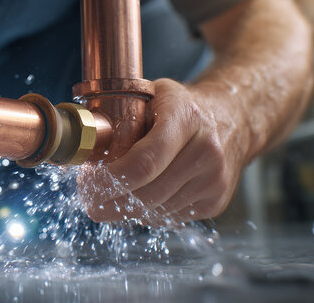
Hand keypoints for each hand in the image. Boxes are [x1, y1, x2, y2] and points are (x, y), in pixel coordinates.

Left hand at [81, 78, 248, 224]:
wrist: (235, 117)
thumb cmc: (182, 105)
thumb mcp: (152, 95)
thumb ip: (118, 116)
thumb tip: (78, 148)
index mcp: (186, 118)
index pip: (144, 162)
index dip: (109, 180)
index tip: (87, 184)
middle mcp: (206, 150)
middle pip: (146, 194)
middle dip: (109, 202)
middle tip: (88, 199)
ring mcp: (215, 179)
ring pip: (155, 211)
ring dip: (126, 209)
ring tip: (110, 196)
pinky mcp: (216, 201)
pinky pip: (169, 218)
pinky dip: (148, 212)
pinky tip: (140, 196)